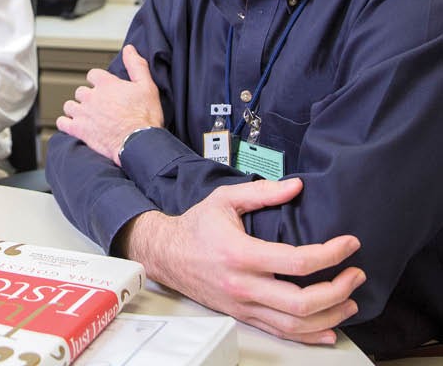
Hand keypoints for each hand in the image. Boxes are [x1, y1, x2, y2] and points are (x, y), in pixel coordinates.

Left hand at [55, 44, 163, 162]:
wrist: (139, 143)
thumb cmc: (145, 117)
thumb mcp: (147, 86)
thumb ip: (136, 65)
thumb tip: (129, 49)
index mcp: (106, 84)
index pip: (93, 74)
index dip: (98, 81)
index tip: (104, 89)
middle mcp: (91, 96)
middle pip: (80, 91)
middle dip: (87, 97)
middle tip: (98, 106)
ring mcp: (83, 113)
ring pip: (69, 106)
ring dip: (75, 109)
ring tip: (85, 116)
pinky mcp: (78, 129)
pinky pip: (62, 123)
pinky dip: (66, 123)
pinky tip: (73, 126)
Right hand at [122, 178, 363, 344]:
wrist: (165, 254)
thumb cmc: (196, 226)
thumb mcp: (224, 199)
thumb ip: (263, 192)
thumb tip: (297, 186)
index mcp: (239, 253)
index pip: (297, 262)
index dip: (331, 254)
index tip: (350, 244)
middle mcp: (242, 285)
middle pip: (301, 301)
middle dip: (338, 290)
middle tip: (356, 275)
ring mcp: (242, 305)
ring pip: (295, 324)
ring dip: (331, 316)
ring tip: (351, 301)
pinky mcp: (242, 315)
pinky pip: (281, 333)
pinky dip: (310, 335)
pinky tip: (329, 329)